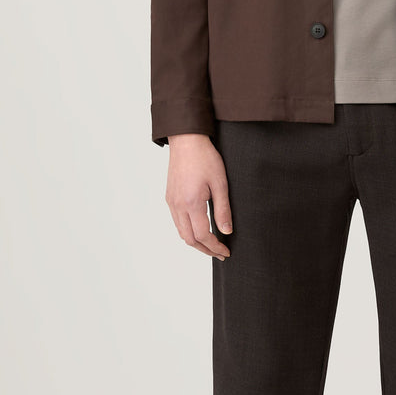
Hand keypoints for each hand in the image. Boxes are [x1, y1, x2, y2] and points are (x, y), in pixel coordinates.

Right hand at [165, 135, 232, 259]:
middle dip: (205, 250)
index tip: (226, 252)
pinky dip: (188, 231)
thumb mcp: (220, 184)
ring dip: (195, 242)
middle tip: (219, 254)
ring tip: (211, 245)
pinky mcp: (169, 197)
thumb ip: (223, 210)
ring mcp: (171, 202)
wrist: (186, 140)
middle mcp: (178, 206)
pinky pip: (177, 222)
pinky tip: (199, 229)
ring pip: (181, 232)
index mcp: (191, 204)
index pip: (203, 236)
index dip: (215, 247)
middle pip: (189, 239)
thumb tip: (226, 232)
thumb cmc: (205, 158)